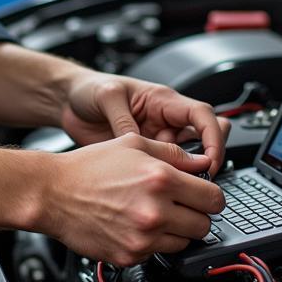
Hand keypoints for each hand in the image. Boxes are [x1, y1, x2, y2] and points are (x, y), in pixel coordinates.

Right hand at [40, 133, 225, 265]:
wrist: (52, 193)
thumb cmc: (89, 167)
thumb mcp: (133, 144)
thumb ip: (174, 154)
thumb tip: (203, 164)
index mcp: (160, 178)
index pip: (214, 198)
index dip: (210, 195)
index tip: (203, 195)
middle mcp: (155, 210)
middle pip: (204, 225)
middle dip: (195, 215)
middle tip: (177, 205)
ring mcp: (143, 237)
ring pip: (184, 243)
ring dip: (175, 231)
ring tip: (152, 214)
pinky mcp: (130, 256)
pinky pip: (158, 254)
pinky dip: (152, 243)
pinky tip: (134, 225)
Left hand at [61, 70, 229, 174]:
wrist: (68, 103)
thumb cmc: (89, 90)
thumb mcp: (107, 96)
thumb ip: (125, 121)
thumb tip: (140, 146)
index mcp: (162, 100)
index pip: (202, 116)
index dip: (213, 137)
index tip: (210, 160)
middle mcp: (164, 121)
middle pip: (202, 140)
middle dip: (206, 160)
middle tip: (197, 180)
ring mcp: (155, 141)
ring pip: (185, 161)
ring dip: (184, 175)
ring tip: (173, 189)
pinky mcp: (144, 159)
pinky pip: (163, 172)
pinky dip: (166, 182)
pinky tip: (156, 191)